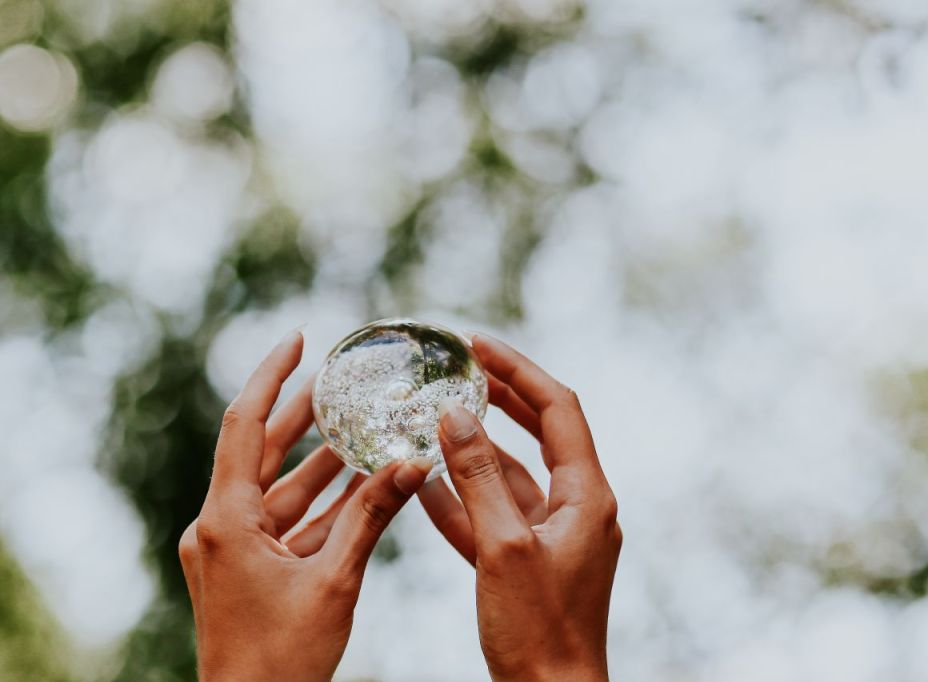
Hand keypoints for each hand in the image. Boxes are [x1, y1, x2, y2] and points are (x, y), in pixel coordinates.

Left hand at [178, 330, 431, 680]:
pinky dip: (316, 503)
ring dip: (315, 462)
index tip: (297, 339)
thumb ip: (371, 516)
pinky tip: (353, 481)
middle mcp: (219, 527)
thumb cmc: (283, 661)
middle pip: (260, 451)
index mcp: (226, 522)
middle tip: (333, 377)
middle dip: (299, 414)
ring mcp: (230, 549)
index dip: (271, 376)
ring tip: (354, 424)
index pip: (243, 426)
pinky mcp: (245, 569)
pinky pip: (282, 522)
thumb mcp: (334, 581)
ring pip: (276, 488)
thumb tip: (411, 462)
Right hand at [419, 333, 621, 681]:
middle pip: (541, 433)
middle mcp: (577, 508)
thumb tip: (456, 416)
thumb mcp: (503, 546)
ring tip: (437, 418)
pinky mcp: (528, 562)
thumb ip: (479, 479)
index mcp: (586, 497)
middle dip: (502, 399)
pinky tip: (424, 485)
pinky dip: (463, 499)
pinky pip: (494, 517)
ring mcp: (553, 536)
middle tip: (462, 370)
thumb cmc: (537, 631)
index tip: (477, 345)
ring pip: (512, 476)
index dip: (520, 371)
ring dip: (476, 449)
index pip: (558, 410)